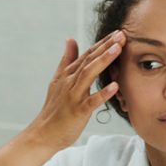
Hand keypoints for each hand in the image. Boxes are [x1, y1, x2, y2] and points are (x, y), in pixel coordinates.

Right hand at [26, 31, 124, 150]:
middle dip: (105, 46)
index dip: (102, 43)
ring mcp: (73, 96)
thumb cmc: (54, 108)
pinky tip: (115, 86)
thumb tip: (70, 39)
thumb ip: (67, 59)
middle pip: (89, 60)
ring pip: (89, 75)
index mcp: (67, 74)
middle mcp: (70, 82)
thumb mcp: (58, 80)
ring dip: (104, 61)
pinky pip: (91, 101)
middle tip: (122, 34)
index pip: (87, 54)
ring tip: (118, 49)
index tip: (116, 32)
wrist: (44, 133)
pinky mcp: (78, 111)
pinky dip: (102, 93)